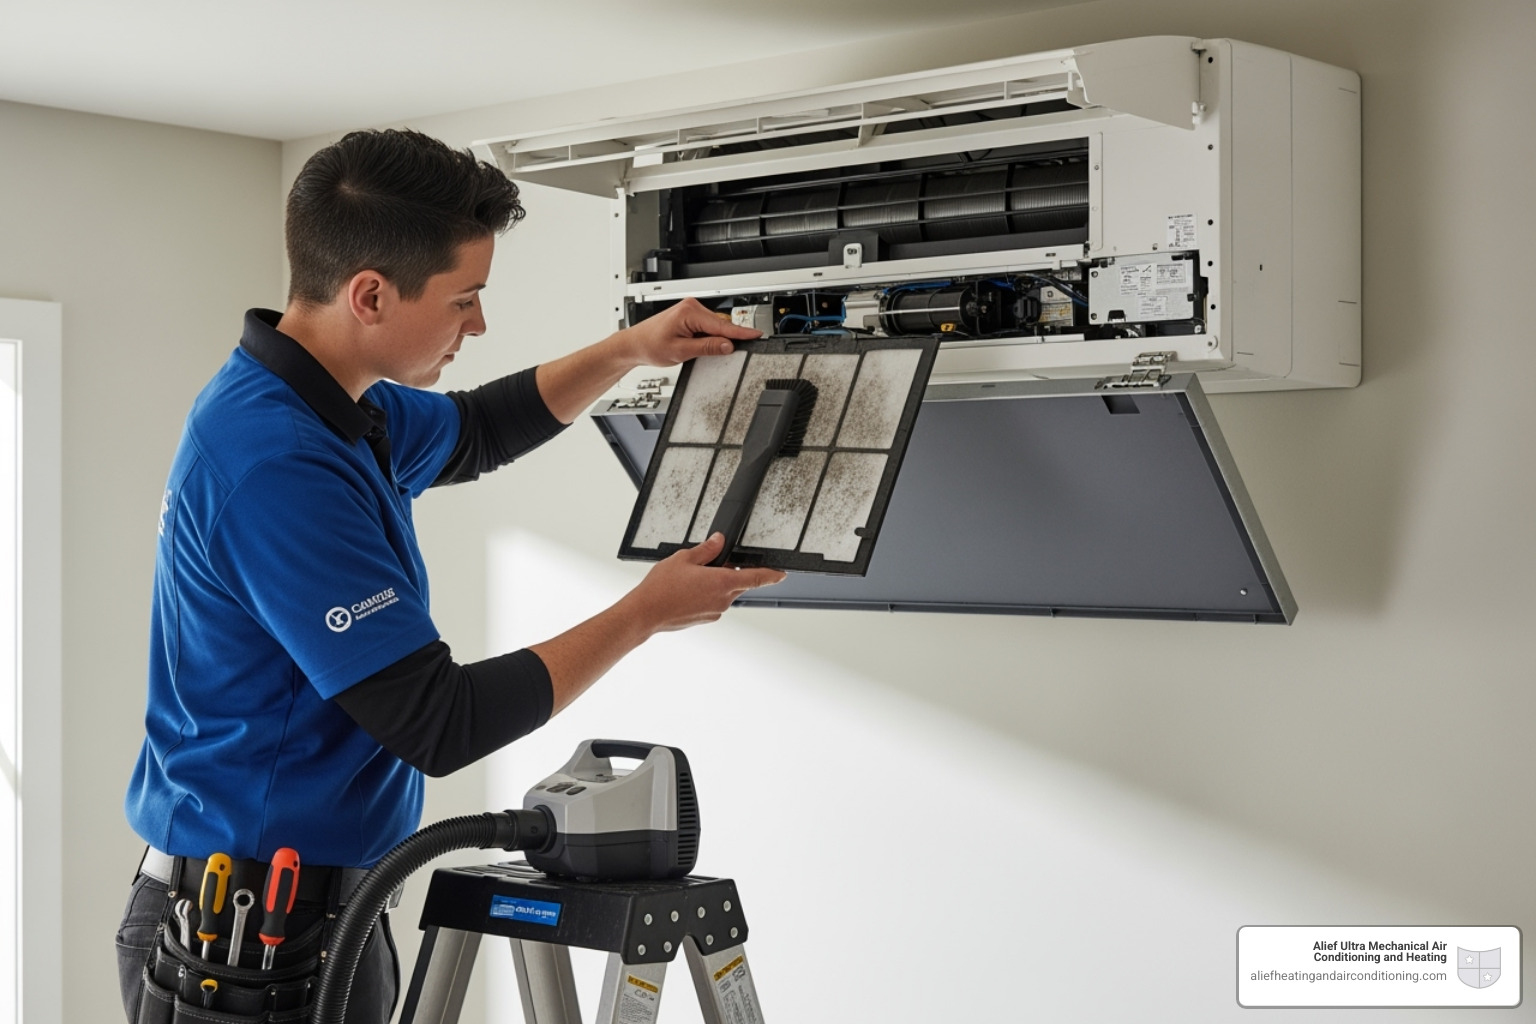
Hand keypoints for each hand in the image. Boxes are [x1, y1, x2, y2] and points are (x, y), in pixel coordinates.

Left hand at [614, 297, 760, 368]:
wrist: (634, 345)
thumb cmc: (650, 345)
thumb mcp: (681, 351)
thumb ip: (707, 348)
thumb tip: (727, 345)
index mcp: (690, 311)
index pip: (722, 325)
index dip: (741, 333)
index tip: (757, 335)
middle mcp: (692, 307)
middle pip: (720, 326)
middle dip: (722, 341)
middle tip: (718, 356)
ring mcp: (691, 311)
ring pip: (714, 329)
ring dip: (711, 341)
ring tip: (691, 350)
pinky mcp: (690, 318)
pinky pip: (707, 329)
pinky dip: (706, 339)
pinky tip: (693, 346)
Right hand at [621, 533, 785, 634]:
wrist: (646, 613)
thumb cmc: (662, 588)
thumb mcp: (684, 558)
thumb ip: (706, 549)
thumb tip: (719, 541)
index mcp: (723, 582)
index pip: (757, 578)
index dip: (772, 575)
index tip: (782, 573)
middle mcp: (723, 599)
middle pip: (736, 582)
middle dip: (726, 572)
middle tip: (705, 564)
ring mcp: (715, 611)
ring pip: (723, 592)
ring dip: (713, 583)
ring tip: (689, 579)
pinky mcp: (706, 619)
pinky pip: (712, 602)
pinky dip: (705, 595)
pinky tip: (686, 591)